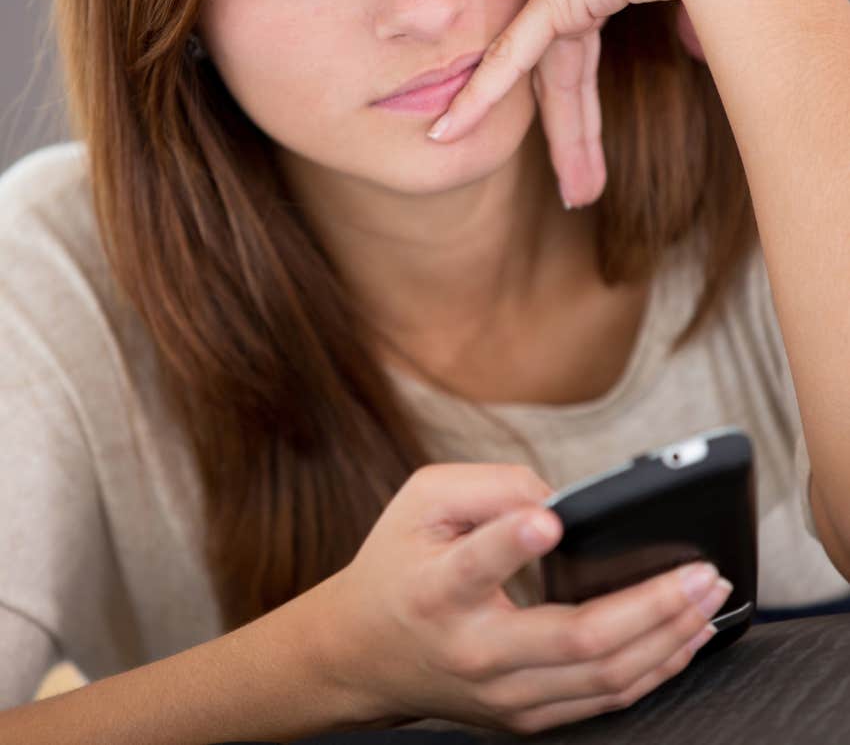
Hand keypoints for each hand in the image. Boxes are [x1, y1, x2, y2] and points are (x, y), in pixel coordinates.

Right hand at [323, 462, 731, 733]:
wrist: (360, 654)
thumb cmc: (398, 563)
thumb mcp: (422, 500)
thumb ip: (489, 486)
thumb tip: (563, 501)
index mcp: (437, 588)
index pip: (475, 567)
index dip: (511, 542)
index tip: (549, 520)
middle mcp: (474, 651)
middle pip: (575, 638)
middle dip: (650, 605)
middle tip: (702, 570)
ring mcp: (505, 694)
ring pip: (603, 678)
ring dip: (667, 639)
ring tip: (708, 597)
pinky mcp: (525, 716)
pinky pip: (602, 699)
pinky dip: (653, 668)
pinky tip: (685, 637)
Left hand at [425, 0, 745, 207]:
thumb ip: (687, 20)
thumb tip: (694, 47)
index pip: (576, 61)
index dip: (579, 113)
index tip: (583, 152)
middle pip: (562, 80)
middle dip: (574, 140)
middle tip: (581, 191)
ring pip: (550, 85)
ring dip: (564, 144)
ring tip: (577, 196)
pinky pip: (509, 58)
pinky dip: (479, 96)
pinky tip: (448, 131)